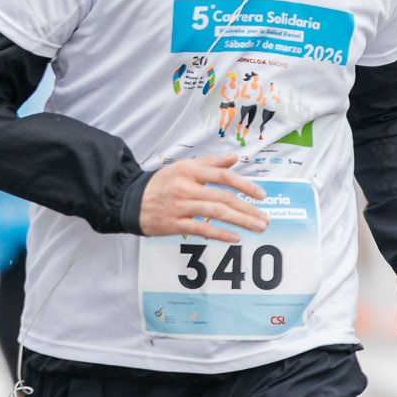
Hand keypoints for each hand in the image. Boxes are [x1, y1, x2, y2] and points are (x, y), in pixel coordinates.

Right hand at [138, 154, 267, 242]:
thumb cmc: (162, 183)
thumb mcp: (183, 166)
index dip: (245, 184)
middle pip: (223, 197)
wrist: (131, 200)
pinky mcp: (174, 224)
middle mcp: (186, 187)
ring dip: (240, 221)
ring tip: (257, 227)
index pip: (223, 176)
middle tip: (265, 218)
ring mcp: (180, 206)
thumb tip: (234, 158)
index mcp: (190, 170)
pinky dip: (220, 234)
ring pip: (216, 213)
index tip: (261, 195)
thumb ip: (210, 163)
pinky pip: (202, 229)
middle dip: (247, 209)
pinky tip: (236, 238)